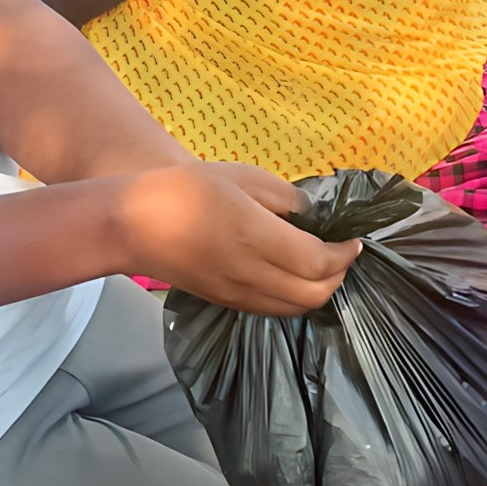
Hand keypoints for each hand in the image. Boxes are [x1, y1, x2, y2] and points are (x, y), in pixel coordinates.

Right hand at [112, 159, 357, 315]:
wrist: (132, 225)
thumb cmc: (185, 189)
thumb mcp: (240, 176)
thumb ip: (284, 196)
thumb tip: (311, 214)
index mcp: (256, 237)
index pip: (319, 261)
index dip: (345, 255)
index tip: (355, 239)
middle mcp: (251, 273)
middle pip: (314, 294)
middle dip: (338, 276)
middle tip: (344, 254)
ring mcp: (237, 294)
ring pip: (295, 308)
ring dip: (318, 291)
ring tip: (323, 266)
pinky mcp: (226, 302)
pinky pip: (273, 309)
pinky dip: (294, 298)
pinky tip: (293, 276)